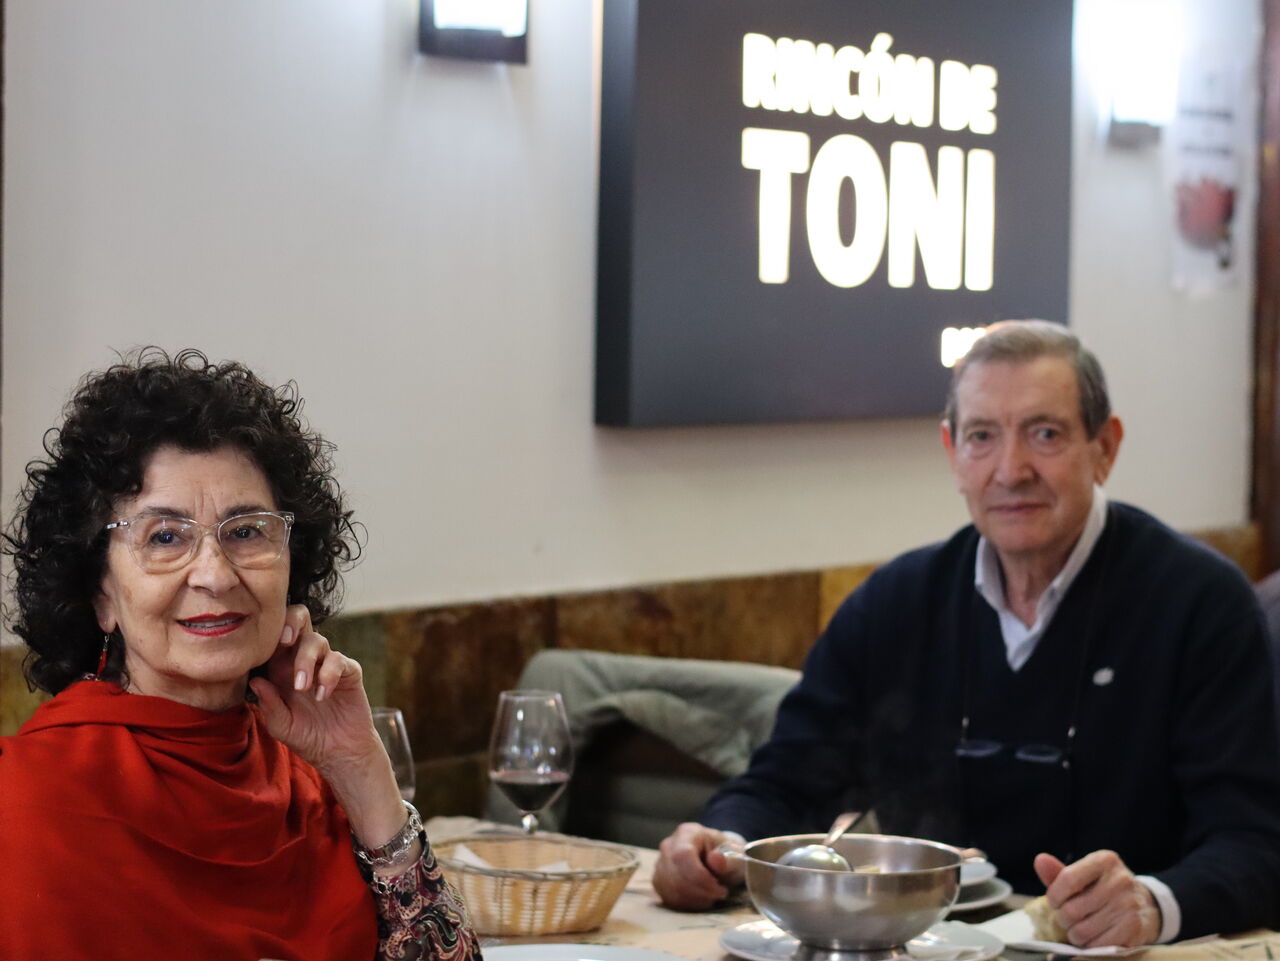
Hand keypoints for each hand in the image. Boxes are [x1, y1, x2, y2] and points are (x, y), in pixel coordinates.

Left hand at [248, 605, 383, 782]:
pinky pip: (338, 660)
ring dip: (306, 660)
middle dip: (291, 622)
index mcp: (281, 668)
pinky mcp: (348, 671)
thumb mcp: (281, 726)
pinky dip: (328, 675)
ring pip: (317, 640)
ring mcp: (327, 663)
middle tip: (284, 640)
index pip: (274, 636)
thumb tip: (256, 681)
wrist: (338, 752)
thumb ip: (269, 705)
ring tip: (303, 688)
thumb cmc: (306, 737)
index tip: (262, 645)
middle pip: (299, 619)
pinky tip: (322, 695)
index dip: (268, 632)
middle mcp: (303, 659)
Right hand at [653, 822, 744, 909]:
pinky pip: (668, 898)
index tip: (720, 888)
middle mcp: (669, 846)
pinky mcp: (659, 880)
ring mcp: (661, 863)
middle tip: (719, 894)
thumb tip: (716, 858)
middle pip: (675, 874)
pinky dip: (688, 904)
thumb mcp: (734, 855)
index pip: (683, 855)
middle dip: (700, 891)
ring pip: (671, 889)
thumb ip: (727, 858)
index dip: (700, 877)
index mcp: (687, 833)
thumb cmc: (726, 855)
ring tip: (712, 896)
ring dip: (695, 899)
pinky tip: (701, 900)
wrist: (719, 860)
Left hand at [1034, 850, 1161, 947]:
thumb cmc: (1104, 889)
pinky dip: (1090, 947)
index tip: (1054, 903)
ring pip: (1083, 931)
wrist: (1146, 905)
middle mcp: (1120, 880)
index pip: (1068, 878)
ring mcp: (1129, 905)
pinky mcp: (1134, 928)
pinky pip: (1098, 946)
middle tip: (1068, 919)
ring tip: (1080, 930)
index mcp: (1105, 860)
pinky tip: (1093, 939)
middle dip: (1064, 919)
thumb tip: (1040, 861)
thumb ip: (1059, 872)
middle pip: (1072, 909)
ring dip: (1075, 936)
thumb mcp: (1085, 875)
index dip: (1054, 895)